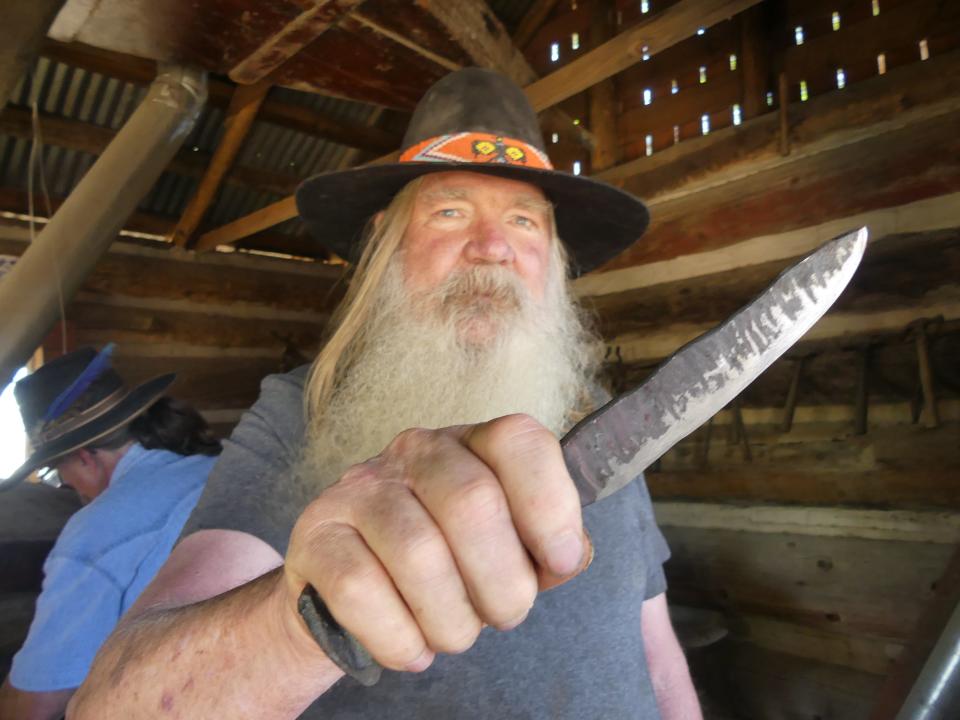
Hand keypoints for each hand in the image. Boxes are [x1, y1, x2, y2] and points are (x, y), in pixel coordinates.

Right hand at [284, 413, 590, 672]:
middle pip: (472, 502)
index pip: (518, 440)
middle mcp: (414, 451)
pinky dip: (399, 637)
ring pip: (419, 554)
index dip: (550, 505)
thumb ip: (547, 547)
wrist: (347, 595)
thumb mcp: (505, 550)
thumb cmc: (445, 567)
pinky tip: (412, 648)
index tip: (559, 561)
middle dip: (504, 582)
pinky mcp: (315, 535)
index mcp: (471, 444)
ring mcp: (358, 489)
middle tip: (505, 614)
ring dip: (452, 619)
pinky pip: (361, 590)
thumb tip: (570, 553)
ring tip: (455, 634)